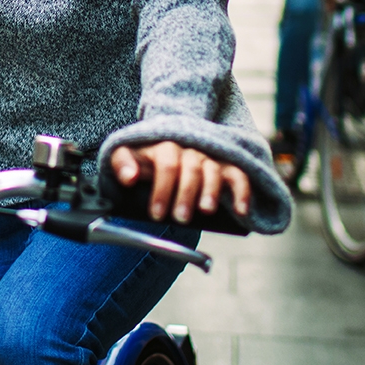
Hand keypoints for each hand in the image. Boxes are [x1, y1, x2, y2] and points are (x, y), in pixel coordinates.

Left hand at [113, 142, 251, 223]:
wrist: (167, 149)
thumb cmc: (146, 159)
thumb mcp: (127, 155)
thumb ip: (122, 163)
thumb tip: (129, 178)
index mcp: (165, 146)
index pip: (166, 163)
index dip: (161, 189)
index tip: (155, 214)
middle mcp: (189, 150)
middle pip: (191, 168)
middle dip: (185, 194)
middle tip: (179, 217)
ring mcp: (209, 158)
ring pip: (213, 170)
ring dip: (210, 191)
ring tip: (206, 210)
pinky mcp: (226, 168)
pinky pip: (238, 177)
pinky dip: (242, 192)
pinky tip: (241, 211)